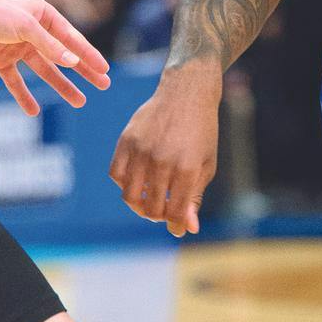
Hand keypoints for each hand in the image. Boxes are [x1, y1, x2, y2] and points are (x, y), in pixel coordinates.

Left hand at [0, 0, 109, 115]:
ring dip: (61, 86)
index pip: (72, 39)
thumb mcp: (25, 28)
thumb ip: (49, 46)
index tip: (105, 70)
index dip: (89, 55)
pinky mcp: (0, 61)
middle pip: (63, 55)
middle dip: (83, 71)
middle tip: (104, 85)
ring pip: (44, 71)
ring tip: (80, 102)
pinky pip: (16, 82)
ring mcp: (17, 47)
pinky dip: (24, 96)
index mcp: (43, 15)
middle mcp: (33, 31)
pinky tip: (34, 111)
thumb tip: (73, 62)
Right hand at [109, 69, 218, 236]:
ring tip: (150, 199)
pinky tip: (137, 180)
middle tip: (165, 211)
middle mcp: (162, 161)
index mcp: (187, 169)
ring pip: (129, 196)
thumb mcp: (206, 165)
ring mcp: (141, 150)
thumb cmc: (201, 133)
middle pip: (151, 208)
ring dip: (139, 205)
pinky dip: (124, 184)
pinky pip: (116, 175)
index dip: (176, 226)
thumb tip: (187, 228)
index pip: (175, 212)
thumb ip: (195, 197)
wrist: (185, 93)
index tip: (177, 228)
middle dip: (159, 216)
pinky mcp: (126, 141)